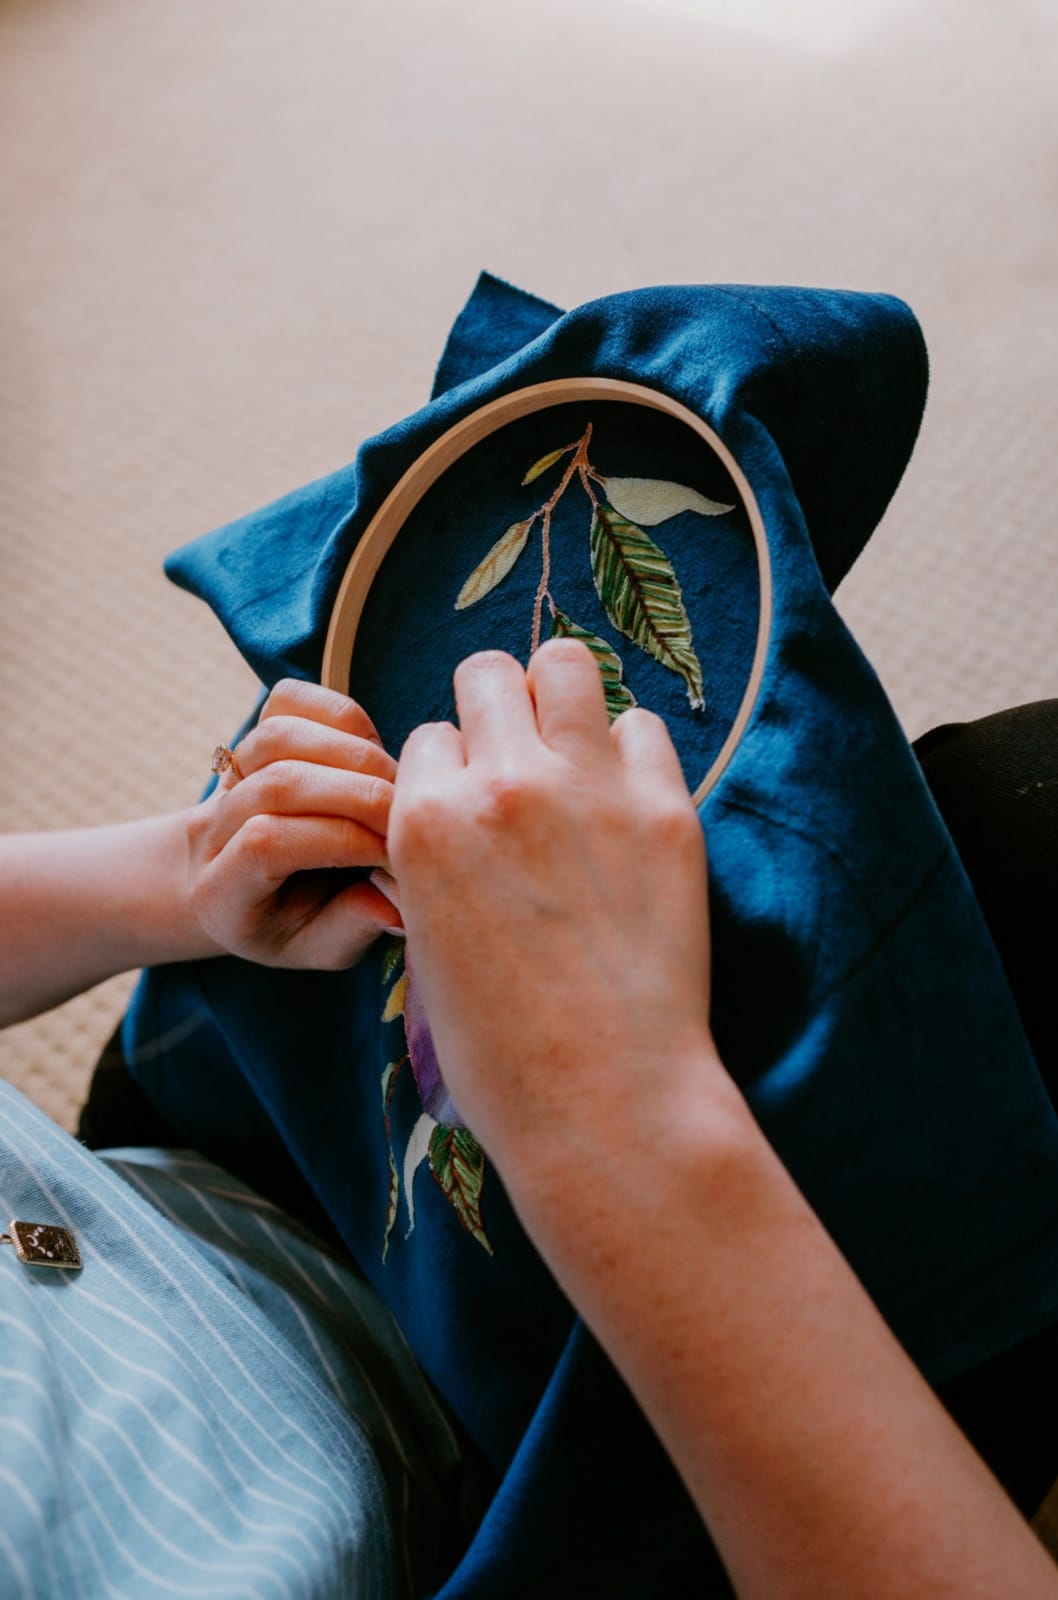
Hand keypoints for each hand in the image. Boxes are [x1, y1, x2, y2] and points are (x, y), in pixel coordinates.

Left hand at [186, 679, 403, 968]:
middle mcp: (212, 826)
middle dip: (362, 793)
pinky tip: (370, 748)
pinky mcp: (250, 735)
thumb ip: (352, 928)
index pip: (269, 842)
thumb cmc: (276, 922)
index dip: (342, 839)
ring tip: (394, 784)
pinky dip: (340, 715)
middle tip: (410, 818)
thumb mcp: (313, 947)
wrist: (218, 886)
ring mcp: (227, 774)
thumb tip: (400, 902)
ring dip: (355, 753)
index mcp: (221, 889)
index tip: (394, 857)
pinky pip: (289, 702)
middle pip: (280, 782)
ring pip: (283, 735)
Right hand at [387, 641, 725, 1178]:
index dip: (450, 770)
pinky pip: (643, 728)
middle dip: (496, 708)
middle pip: (488, 675)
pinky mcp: (665, 810)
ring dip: (561, 698)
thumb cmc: (501, 1048)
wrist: (601, 1098)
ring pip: (567, 667)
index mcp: (425, 821)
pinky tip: (625, 799)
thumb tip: (455, 813)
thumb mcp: (428, 941)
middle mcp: (502, 786)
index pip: (429, 737)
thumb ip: (433, 858)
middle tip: (518, 758)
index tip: (472, 807)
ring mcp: (589, 790)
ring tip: (572, 749)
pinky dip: (630, 752)